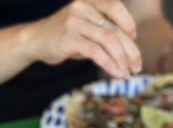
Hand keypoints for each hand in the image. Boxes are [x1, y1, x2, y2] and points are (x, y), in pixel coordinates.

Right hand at [24, 0, 141, 78]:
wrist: (36, 40)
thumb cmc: (66, 36)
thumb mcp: (87, 28)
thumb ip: (105, 32)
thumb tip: (131, 50)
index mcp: (89, 1)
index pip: (115, 7)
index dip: (128, 23)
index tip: (134, 38)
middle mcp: (82, 6)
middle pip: (115, 29)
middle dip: (130, 51)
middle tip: (136, 67)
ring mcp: (75, 21)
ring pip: (108, 40)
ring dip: (122, 60)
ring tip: (128, 74)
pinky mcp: (70, 38)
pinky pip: (96, 52)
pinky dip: (110, 65)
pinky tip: (117, 74)